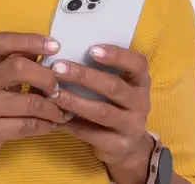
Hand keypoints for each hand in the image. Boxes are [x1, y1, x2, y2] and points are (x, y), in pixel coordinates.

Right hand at [0, 32, 70, 170]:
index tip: (55, 47)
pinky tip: (51, 125)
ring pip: (29, 102)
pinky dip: (46, 125)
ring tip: (62, 112)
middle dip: (47, 77)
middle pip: (19, 68)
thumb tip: (46, 52)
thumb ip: (13, 64)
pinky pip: (27, 126)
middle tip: (58, 88)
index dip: (31, 40)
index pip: (3, 42)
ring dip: (52, 108)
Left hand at [50, 45, 155, 183]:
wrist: (128, 146)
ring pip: (101, 111)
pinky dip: (71, 124)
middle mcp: (141, 103)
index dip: (117, 55)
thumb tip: (66, 51)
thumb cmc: (115, 104)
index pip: (138, 64)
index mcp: (141, 82)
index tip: (92, 49)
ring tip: (53, 93)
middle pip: (114, 87)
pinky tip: (54, 116)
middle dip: (84, 76)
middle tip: (58, 68)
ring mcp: (131, 126)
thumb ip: (102, 70)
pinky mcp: (118, 146)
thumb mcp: (118, 85)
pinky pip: (91, 134)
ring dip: (74, 101)